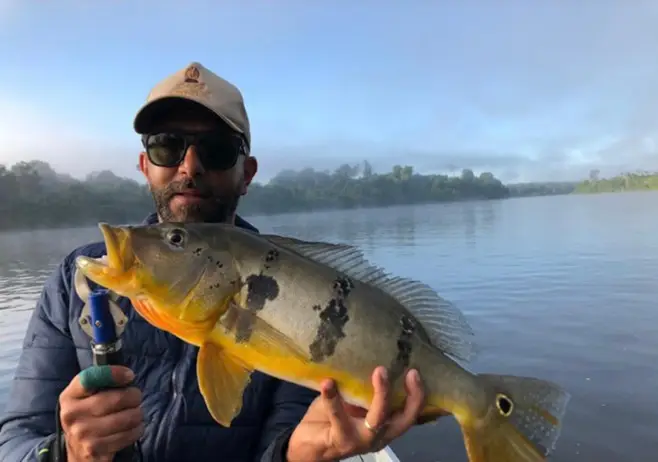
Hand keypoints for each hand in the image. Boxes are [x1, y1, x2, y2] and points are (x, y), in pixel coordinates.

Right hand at [58, 365, 143, 461]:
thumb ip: (101, 382)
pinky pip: (128, 435)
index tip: (129, 375)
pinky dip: (137, 429)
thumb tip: (127, 376)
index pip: (90, 377)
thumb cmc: (88, 415)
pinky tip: (132, 428)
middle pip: (117, 399)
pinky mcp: (95, 449)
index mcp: (70, 396)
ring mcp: (82, 434)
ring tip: (134, 413)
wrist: (76, 449)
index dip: (114, 374)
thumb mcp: (85, 396)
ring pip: (127, 418)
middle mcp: (72, 415)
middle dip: (134, 396)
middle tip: (136, 397)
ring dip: (138, 414)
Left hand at [286, 367, 430, 461]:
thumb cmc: (333, 419)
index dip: (418, 395)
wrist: (308, 445)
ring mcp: (362, 440)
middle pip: (404, 419)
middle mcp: (380, 435)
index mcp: (387, 424)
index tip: (415, 371)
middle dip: (411, 396)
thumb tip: (369, 351)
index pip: (411, 413)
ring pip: (377, 420)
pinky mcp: (341, 441)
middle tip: (409, 371)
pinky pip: (338, 418)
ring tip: (378, 371)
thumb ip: (362, 386)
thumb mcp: (352, 401)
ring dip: (380, 395)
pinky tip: (328, 382)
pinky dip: (332, 398)